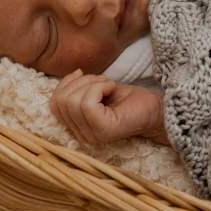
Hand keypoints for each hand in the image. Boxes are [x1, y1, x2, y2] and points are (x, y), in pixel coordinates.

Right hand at [50, 69, 168, 145]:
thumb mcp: (98, 90)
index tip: (84, 75)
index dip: (66, 84)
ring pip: (73, 101)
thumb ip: (79, 88)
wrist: (156, 109)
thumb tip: (73, 73)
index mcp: (76, 128)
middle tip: (102, 82)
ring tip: (109, 86)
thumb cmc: (129, 100)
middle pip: (61, 102)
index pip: (54, 105)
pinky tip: (113, 90)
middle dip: (81, 82)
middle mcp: (81, 136)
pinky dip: (99, 87)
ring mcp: (92, 135)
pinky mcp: (103, 130)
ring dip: (92, 83)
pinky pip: (87, 103)